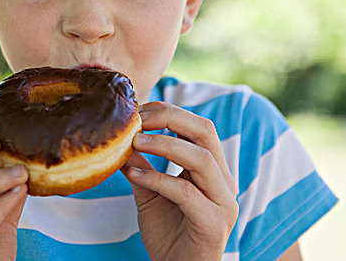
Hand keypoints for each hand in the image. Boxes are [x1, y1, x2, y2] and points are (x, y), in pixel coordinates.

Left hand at [121, 102, 238, 260]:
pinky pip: (187, 193)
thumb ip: (141, 167)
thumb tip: (122, 140)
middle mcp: (223, 181)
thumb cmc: (168, 233)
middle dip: (170, 118)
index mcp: (212, 169)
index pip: (197, 126)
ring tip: (135, 141)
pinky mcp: (214, 224)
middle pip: (205, 132)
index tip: (138, 111)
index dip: (168, 112)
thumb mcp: (150, 194)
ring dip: (165, 145)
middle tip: (138, 119)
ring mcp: (223, 202)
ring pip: (202, 159)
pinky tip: (134, 176)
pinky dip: (158, 180)